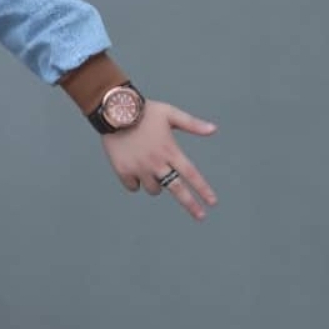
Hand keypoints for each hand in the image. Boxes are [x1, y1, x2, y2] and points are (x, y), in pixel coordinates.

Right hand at [102, 99, 218, 220]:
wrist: (115, 112)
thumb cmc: (145, 111)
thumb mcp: (170, 114)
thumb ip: (192, 124)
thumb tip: (214, 130)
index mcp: (170, 150)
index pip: (191, 174)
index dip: (202, 189)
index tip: (212, 202)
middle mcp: (156, 163)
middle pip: (176, 189)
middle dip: (190, 204)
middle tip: (200, 216)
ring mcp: (139, 169)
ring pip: (154, 189)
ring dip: (156, 185)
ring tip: (151, 170)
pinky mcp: (123, 171)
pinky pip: (133, 187)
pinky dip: (136, 183)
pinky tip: (134, 170)